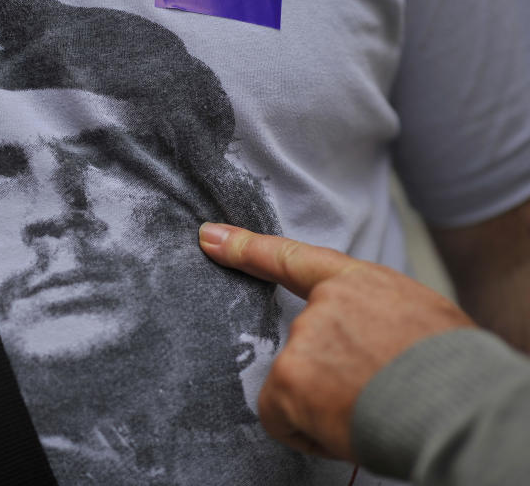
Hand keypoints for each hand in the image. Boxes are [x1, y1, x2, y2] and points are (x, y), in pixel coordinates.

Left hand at [198, 223, 474, 460]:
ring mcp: (302, 339)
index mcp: (358, 283)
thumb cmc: (451, 370)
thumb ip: (372, 317)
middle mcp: (321, 305)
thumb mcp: (419, 319)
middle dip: (329, 375)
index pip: (293, 259)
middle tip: (375, 390)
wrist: (459, 404)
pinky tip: (347, 427)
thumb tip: (359, 342)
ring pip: (295, 386)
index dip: (247, 247)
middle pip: (304, 347)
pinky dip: (308, 432)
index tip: (210, 236)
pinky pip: (281, 416)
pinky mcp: (288, 377)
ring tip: (371, 408)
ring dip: (323, 406)